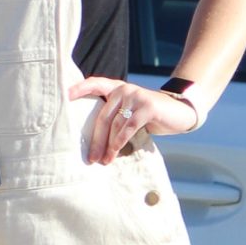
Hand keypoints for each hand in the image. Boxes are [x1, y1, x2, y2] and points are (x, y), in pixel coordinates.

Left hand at [68, 76, 195, 163]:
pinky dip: (120, 142)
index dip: (79, 88)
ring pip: (115, 124)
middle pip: (102, 115)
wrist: (181, 112)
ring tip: (104, 160)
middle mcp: (124, 89)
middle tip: (90, 157)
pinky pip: (128, 127)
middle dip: (95, 139)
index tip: (64, 96)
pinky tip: (115, 152)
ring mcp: (136, 96)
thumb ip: (116, 115)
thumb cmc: (151, 115)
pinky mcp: (147, 106)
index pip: (94, 83)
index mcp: (117, 88)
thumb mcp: (131, 111)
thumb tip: (94, 139)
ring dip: (108, 145)